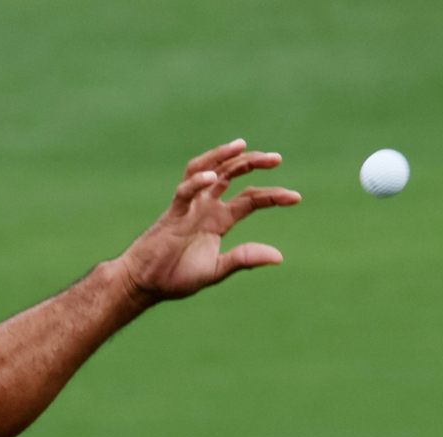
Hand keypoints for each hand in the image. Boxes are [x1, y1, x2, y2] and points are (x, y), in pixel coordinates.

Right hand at [117, 138, 300, 303]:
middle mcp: (206, 207)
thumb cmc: (176, 276)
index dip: (273, 195)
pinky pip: (184, 192)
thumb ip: (245, 258)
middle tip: (276, 158)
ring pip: (207, 170)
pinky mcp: (172, 214)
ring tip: (242, 146)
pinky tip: (212, 176)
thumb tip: (279, 256)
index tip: (296, 197)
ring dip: (223, 156)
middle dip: (253, 162)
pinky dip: (196, 182)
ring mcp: (188, 207)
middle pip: (232, 175)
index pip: (251, 198)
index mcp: (219, 220)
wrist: (145, 284)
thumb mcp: (218, 269)